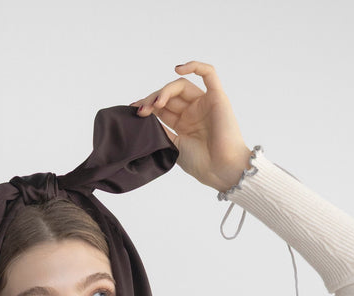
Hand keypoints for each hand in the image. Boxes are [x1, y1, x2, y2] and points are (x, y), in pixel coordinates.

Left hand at [130, 61, 251, 192]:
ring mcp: (205, 103)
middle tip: (141, 110)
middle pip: (169, 95)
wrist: (220, 170)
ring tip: (156, 104)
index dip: (147, 105)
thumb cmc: (200, 163)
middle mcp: (193, 111)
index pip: (162, 107)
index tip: (133, 110)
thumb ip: (161, 130)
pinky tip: (178, 69)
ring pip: (182, 86)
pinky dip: (195, 66)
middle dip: (152, 100)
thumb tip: (144, 119)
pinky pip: (209, 73)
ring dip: (165, 91)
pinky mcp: (217, 97)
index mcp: (183, 124)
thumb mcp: (173, 146)